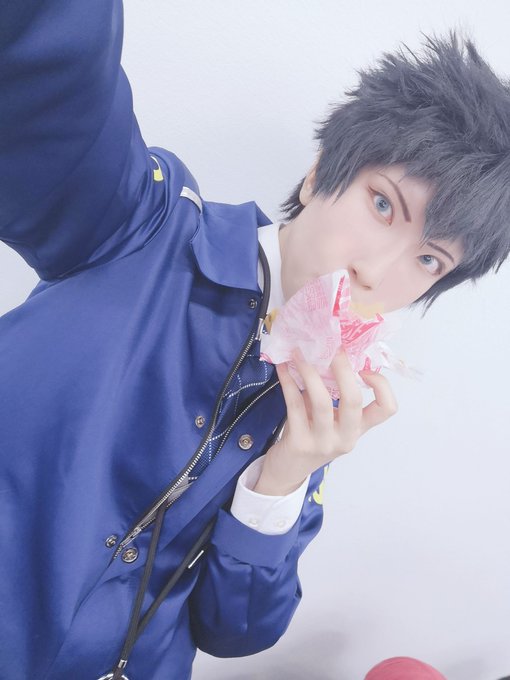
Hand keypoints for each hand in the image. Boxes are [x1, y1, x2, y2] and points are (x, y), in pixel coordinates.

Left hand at [253, 348, 397, 494]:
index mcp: (358, 429)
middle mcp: (346, 437)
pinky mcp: (299, 443)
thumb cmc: (312, 435)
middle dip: (342, 369)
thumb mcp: (330, 418)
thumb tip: (326, 352)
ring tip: (299, 352)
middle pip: (353, 400)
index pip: (386, 409)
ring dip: (309, 372)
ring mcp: (323, 442)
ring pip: (321, 401)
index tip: (364, 366)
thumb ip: (333, 392)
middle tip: (331, 347)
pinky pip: (294, 404)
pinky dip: (288, 382)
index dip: (381, 385)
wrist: (288, 469)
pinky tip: (283, 367)